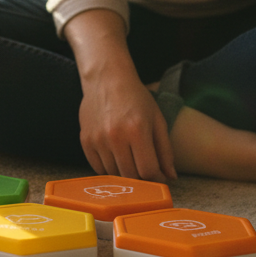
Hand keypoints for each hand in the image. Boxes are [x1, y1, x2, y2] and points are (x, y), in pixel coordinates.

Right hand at [64, 8, 176, 182]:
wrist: (106, 78)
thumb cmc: (136, 97)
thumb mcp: (157, 119)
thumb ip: (165, 150)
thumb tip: (171, 177)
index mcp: (137, 131)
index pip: (148, 170)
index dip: (156, 177)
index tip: (158, 175)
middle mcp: (115, 137)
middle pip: (130, 176)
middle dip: (141, 178)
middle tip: (144, 171)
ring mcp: (98, 139)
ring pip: (113, 174)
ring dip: (124, 174)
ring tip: (130, 162)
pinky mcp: (85, 140)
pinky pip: (97, 167)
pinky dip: (108, 169)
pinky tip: (115, 158)